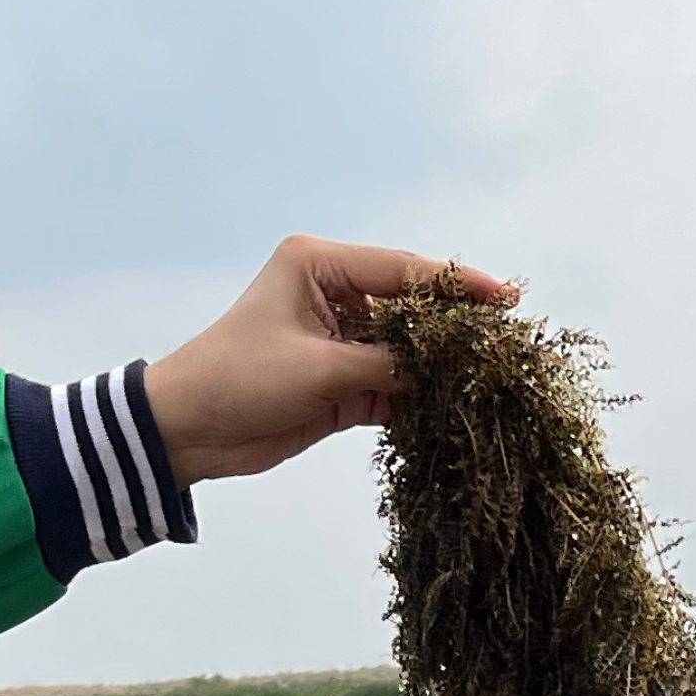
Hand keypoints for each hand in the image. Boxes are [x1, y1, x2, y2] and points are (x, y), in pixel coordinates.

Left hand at [146, 236, 515, 484]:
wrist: (188, 431)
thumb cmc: (240, 379)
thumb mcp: (319, 368)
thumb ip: (388, 364)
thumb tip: (449, 367)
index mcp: (319, 264)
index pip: (402, 269)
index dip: (456, 284)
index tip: (504, 298)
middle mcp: (333, 293)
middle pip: (410, 305)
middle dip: (454, 324)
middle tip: (507, 339)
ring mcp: (338, 339)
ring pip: (405, 346)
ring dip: (439, 363)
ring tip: (490, 374)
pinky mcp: (339, 381)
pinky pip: (392, 382)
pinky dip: (418, 394)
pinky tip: (454, 402)